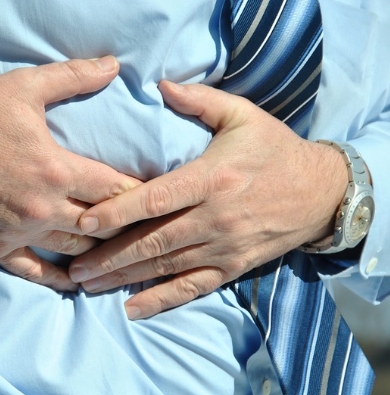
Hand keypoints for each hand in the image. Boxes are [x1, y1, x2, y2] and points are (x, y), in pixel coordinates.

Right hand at [0, 57, 138, 290]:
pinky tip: (78, 283)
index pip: (115, 188)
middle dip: (126, 225)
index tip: (157, 196)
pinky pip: (35, 273)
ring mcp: (21, 232)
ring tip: (120, 251)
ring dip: (100, 251)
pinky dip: (60, 280)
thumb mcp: (23, 87)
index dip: (140, 193)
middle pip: (102, 224)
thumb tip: (113, 65)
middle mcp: (44, 207)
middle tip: (145, 226)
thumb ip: (73, 76)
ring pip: (76, 250)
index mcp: (56, 169)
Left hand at [69, 81, 347, 317]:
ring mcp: (223, 247)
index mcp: (211, 178)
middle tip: (72, 267)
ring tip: (87, 286)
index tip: (83, 223)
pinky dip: (161, 300)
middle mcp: (214, 217)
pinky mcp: (232, 267)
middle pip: (153, 241)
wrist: (322, 192)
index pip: (156, 199)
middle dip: (109, 256)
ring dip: (124, 278)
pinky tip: (132, 309)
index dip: (117, 212)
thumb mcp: (243, 116)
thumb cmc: (274, 150)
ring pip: (165, 267)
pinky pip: (192, 288)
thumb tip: (160, 84)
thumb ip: (200, 102)